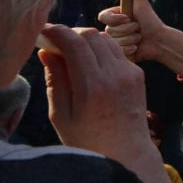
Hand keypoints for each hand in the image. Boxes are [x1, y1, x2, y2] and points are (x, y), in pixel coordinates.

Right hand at [36, 23, 166, 182]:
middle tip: (57, 43)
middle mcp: (114, 74)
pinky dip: (101, 50)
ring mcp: (130, 72)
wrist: (126, 150)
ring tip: (73, 54)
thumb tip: (47, 52)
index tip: (45, 32)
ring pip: (106, 40)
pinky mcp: (138, 73)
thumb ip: (55, 80)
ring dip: (87, 40)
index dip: (58, 32)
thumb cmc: (87, 138)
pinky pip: (117, 51)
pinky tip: (91, 64)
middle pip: (92, 35)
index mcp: (92, 86)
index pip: (76, 43)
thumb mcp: (61, 114)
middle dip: (71, 34)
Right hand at [98, 0, 167, 63]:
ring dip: (131, 39)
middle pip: (109, 30)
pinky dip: (130, 49)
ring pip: (115, 41)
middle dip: (129, 30)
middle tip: (139, 29)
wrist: (159, 42)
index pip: (102, 17)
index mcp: (115, 17)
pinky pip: (118, 51)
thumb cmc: (152, 22)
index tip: (127, 18)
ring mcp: (114, 42)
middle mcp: (112, 29)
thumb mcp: (143, 6)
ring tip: (139, 38)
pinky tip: (137, 48)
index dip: (114, 19)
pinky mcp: (118, 53)